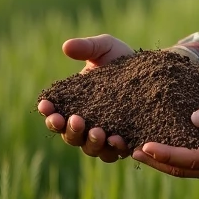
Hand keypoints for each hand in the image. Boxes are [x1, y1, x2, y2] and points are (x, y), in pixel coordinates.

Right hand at [37, 34, 134, 162]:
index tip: (46, 106)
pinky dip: (114, 149)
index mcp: (74, 105)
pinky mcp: (126, 140)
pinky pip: (116, 152)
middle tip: (75, 120)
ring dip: (91, 142)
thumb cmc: (121, 57)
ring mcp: (105, 135)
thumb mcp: (104, 47)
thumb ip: (86, 47)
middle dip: (70, 130)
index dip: (49, 113)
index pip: (56, 115)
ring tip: (97, 131)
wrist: (152, 69)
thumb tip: (66, 46)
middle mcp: (86, 125)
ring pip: (91, 148)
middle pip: (70, 136)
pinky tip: (118, 139)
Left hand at [131, 93, 198, 187]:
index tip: (145, 146)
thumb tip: (194, 118)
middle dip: (157, 160)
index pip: (191, 159)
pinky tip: (168, 150)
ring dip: (166, 162)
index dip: (165, 154)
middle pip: (184, 170)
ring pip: (190, 172)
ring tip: (143, 149)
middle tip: (132, 148)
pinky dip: (181, 161)